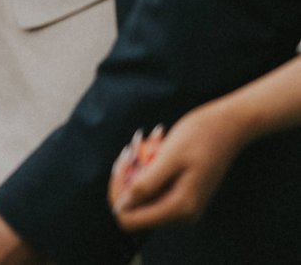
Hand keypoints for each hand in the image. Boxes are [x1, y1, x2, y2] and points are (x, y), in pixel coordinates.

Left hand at [112, 102, 251, 231]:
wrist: (227, 126)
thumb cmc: (199, 137)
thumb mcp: (168, 158)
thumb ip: (145, 185)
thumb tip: (121, 207)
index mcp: (180, 209)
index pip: (130, 219)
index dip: (117, 194)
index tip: (123, 165)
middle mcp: (182, 214)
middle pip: (133, 207)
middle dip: (126, 178)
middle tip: (132, 149)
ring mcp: (183, 206)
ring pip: (141, 195)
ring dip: (136, 169)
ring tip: (146, 142)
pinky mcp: (182, 194)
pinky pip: (153, 186)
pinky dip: (146, 167)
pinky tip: (155, 145)